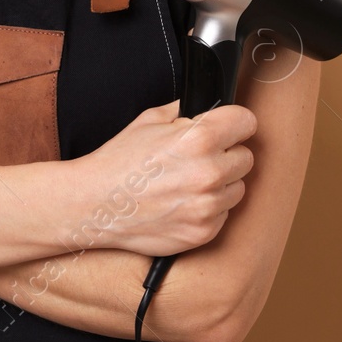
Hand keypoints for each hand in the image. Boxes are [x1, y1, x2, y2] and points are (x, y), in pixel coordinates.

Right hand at [72, 99, 256, 258]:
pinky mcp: (203, 232)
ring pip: (238, 188)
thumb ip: (184, 111)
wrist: (94, 204)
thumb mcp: (148, 121)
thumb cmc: (118, 161)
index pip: (247, 122)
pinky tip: (182, 203)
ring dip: (220, 184)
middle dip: (226, 154)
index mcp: (199, 138)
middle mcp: (209, 173)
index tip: (230, 128)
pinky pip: (223, 215)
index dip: (235, 123)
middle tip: (200, 158)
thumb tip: (205, 109)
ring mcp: (207, 206)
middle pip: (246, 157)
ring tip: (188, 183)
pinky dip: (209, 209)